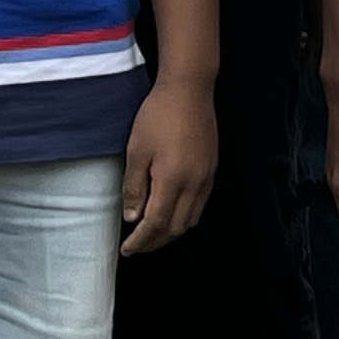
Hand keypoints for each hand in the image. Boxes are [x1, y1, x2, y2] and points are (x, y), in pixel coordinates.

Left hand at [120, 73, 219, 257]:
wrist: (189, 90)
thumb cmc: (158, 116)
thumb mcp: (136, 151)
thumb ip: (134, 187)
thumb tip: (132, 218)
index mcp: (173, 180)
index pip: (156, 223)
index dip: (141, 240)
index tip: (127, 249)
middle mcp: (195, 183)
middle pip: (176, 228)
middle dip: (155, 242)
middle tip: (136, 246)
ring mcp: (206, 177)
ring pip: (191, 219)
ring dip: (170, 231)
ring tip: (151, 233)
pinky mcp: (212, 169)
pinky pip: (199, 204)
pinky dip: (183, 216)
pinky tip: (170, 211)